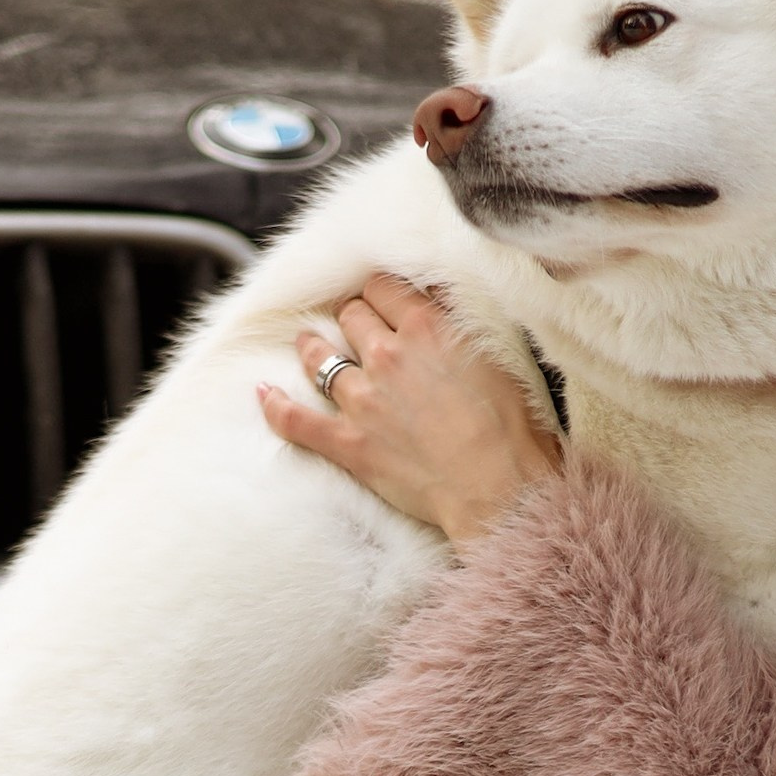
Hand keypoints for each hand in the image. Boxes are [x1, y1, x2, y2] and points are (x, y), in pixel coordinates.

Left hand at [259, 269, 561, 544]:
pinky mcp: (348, 443)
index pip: (385, 289)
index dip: (380, 292)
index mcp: (429, 328)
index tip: (381, 299)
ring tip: (307, 345)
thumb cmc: (513, 429)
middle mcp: (388, 355)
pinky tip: (262, 395)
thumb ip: (463, 326)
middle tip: (353, 326)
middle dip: (352, 319)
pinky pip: (296, 420)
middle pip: (352, 318)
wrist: (499, 486)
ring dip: (312, 349)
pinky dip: (274, 407)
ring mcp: (363, 399)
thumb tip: (442, 304)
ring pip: (320, 358)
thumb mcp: (499, 356)